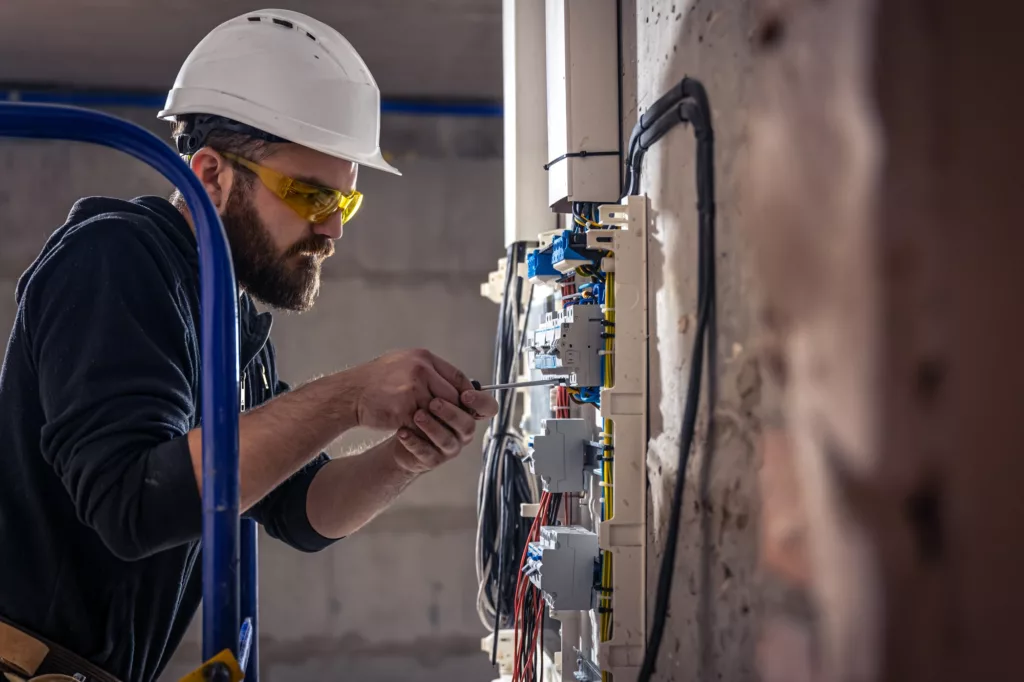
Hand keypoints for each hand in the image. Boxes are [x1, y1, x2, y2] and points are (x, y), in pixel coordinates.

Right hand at [347, 349, 494, 431]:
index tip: (468, 403)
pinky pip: (423, 424)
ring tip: (434, 427)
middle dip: (453, 411)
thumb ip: (429, 371)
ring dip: (437, 422)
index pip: (457, 376)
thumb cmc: (376, 380)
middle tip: (452, 420)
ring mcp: (412, 389)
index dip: (466, 392)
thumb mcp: (404, 364)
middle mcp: (420, 370)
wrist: (350, 393)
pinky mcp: (403, 409)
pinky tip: (419, 432)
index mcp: (423, 358)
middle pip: (452, 396)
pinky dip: (423, 430)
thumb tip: (454, 384)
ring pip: (439, 412)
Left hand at [392, 392, 498, 473]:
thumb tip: (451, 375)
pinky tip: (403, 431)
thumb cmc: (421, 408)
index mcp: (468, 413)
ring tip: (417, 415)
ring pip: (447, 440)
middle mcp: (462, 432)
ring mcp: (449, 447)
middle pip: (466, 425)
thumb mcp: (433, 390)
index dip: (481, 402)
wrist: (400, 430)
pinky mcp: (432, 459)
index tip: (465, 395)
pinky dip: (414, 441)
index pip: (488, 408)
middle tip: (434, 403)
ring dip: (432, 427)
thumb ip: (445, 383)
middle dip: (451, 413)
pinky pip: (426, 452)